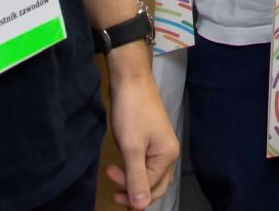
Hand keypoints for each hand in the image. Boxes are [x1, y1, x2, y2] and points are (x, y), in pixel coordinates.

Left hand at [102, 47, 177, 208]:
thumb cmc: (132, 112)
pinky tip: (123, 166)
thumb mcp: (132, 147)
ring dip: (134, 181)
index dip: (131, 191)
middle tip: (112, 189)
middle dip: (134, 191)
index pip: (152, 187)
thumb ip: (136, 178)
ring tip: (114, 175)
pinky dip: (135, 170)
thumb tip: (141, 207)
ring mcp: (162, 146)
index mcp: (168, 156)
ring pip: (151, 175)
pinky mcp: (153, 139)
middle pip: (156, 185)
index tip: (110, 181)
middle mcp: (169, 153)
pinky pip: (148, 164)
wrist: (131, 80)